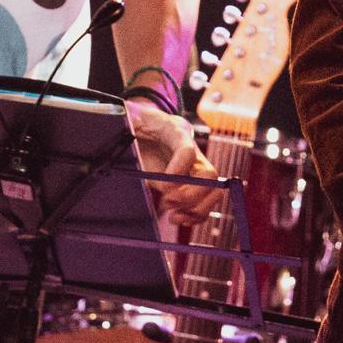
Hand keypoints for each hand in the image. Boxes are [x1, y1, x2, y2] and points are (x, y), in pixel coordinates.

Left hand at [125, 102, 220, 238]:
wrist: (141, 124)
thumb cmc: (134, 123)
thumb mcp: (128, 126)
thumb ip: (135, 146)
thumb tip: (149, 178)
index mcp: (175, 130)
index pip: (187, 149)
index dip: (179, 168)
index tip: (164, 185)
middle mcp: (192, 150)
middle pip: (209, 174)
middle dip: (189, 194)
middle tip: (167, 203)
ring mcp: (195, 167)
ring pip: (213, 190)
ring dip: (196, 209)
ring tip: (174, 217)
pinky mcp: (191, 182)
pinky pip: (204, 201)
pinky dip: (195, 215)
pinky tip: (178, 219)